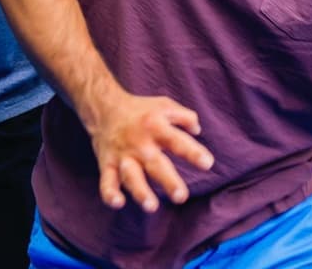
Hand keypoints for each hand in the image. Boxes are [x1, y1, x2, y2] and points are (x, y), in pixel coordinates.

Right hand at [84, 88, 211, 213]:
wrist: (104, 107)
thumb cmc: (140, 110)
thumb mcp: (164, 106)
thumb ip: (184, 117)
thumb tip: (198, 130)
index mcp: (156, 127)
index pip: (177, 140)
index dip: (192, 152)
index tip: (207, 163)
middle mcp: (140, 143)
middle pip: (156, 164)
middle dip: (168, 180)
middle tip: (181, 196)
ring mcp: (123, 155)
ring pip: (131, 176)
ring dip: (140, 191)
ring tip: (151, 206)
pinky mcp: (108, 164)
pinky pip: (107, 181)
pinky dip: (110, 193)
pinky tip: (118, 203)